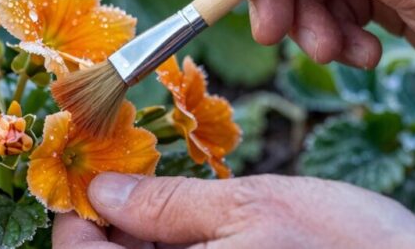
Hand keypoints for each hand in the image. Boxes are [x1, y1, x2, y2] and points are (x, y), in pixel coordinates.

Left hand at [53, 173, 414, 247]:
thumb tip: (104, 189)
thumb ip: (166, 204)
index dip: (73, 222)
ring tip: (151, 186)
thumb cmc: (341, 246)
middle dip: (106, 225)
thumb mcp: (247, 207)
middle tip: (118, 172)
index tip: (80, 180)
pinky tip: (184, 219)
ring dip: (137, 236)